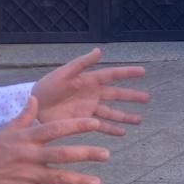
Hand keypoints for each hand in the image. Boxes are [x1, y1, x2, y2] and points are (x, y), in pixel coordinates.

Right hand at [0, 96, 111, 183]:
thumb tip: (35, 98)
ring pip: (58, 177)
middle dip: (86, 154)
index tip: (95, 123)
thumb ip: (24, 116)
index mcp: (26, 137)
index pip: (55, 128)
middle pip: (62, 154)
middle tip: (106, 153)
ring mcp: (27, 174)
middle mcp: (29, 155)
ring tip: (99, 182)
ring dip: (79, 180)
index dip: (76, 125)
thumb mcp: (5, 130)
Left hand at [31, 48, 148, 134]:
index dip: (127, 73)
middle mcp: (93, 94)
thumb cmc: (48, 85)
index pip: (112, 75)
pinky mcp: (84, 121)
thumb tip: (100, 50)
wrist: (35, 105)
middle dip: (132, 97)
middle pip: (117, 95)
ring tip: (139, 120)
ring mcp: (90, 109)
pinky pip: (102, 126)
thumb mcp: (64, 73)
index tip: (143, 72)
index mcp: (90, 80)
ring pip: (112, 113)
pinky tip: (122, 133)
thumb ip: (82, 63)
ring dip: (125, 117)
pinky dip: (112, 130)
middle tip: (147, 98)